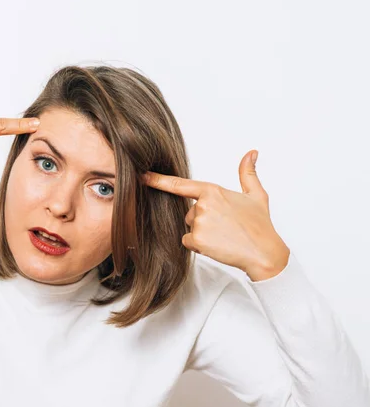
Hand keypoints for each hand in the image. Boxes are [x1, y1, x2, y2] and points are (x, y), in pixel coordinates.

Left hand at [141, 150, 289, 281]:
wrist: (264, 252)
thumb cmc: (260, 225)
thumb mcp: (256, 195)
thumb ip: (248, 173)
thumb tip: (251, 153)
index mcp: (213, 191)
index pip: (181, 185)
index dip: (159, 180)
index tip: (143, 176)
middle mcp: (203, 205)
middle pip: (189, 213)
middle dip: (203, 220)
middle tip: (225, 226)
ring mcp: (198, 222)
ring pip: (189, 227)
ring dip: (202, 233)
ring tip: (223, 236)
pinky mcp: (196, 239)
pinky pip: (188, 242)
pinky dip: (199, 246)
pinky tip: (217, 245)